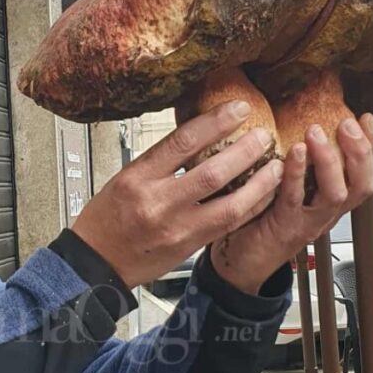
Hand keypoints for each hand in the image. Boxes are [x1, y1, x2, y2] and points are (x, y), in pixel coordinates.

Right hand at [72, 101, 283, 288]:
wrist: (97, 263)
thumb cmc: (107, 218)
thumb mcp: (125, 178)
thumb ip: (161, 161)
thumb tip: (199, 136)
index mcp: (137, 177)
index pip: (182, 142)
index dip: (215, 122)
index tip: (238, 110)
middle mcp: (157, 202)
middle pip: (212, 172)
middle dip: (245, 151)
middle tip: (263, 136)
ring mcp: (176, 227)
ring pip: (229, 203)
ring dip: (259, 182)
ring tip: (275, 165)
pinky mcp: (189, 246)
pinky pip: (229, 224)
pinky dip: (251, 207)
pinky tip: (264, 194)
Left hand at [211, 114, 372, 293]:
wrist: (242, 265)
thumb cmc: (261, 224)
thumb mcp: (289, 191)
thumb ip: (301, 167)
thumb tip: (302, 130)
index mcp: (329, 204)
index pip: (361, 175)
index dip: (370, 148)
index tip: (367, 119)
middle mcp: (324, 215)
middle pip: (360, 187)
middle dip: (360, 153)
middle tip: (348, 124)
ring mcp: (307, 223)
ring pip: (335, 194)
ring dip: (330, 161)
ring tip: (319, 133)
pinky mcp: (283, 227)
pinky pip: (295, 199)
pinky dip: (297, 174)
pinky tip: (296, 152)